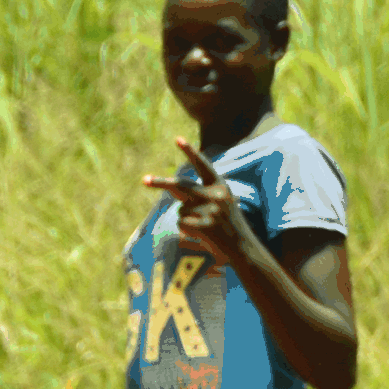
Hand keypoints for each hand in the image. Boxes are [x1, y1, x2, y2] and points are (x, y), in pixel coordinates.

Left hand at [136, 140, 253, 264]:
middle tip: (144, 180)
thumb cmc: (229, 225)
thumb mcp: (222, 202)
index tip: (177, 139)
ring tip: (202, 227)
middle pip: (181, 185)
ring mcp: (210, 211)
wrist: (243, 248)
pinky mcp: (205, 226)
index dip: (190, 152)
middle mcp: (215, 195)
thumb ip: (200, 193)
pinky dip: (186, 231)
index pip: (203, 165)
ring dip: (185, 219)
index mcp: (220, 186)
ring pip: (180, 210)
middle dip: (161, 183)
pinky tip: (202, 236)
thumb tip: (171, 186)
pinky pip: (181, 224)